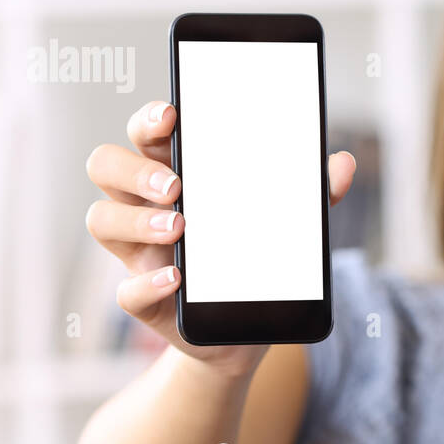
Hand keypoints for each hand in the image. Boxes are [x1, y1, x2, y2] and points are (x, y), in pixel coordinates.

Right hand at [85, 100, 355, 374]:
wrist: (249, 329)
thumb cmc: (258, 255)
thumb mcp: (289, 222)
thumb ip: (313, 193)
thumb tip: (343, 164)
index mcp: (176, 173)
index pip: (146, 134)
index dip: (148, 119)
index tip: (172, 115)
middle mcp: (145, 206)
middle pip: (106, 166)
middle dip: (133, 168)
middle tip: (176, 186)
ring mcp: (138, 252)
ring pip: (101, 220)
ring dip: (136, 220)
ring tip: (180, 228)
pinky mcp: (145, 299)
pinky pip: (125, 291)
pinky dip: (147, 283)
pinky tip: (177, 278)